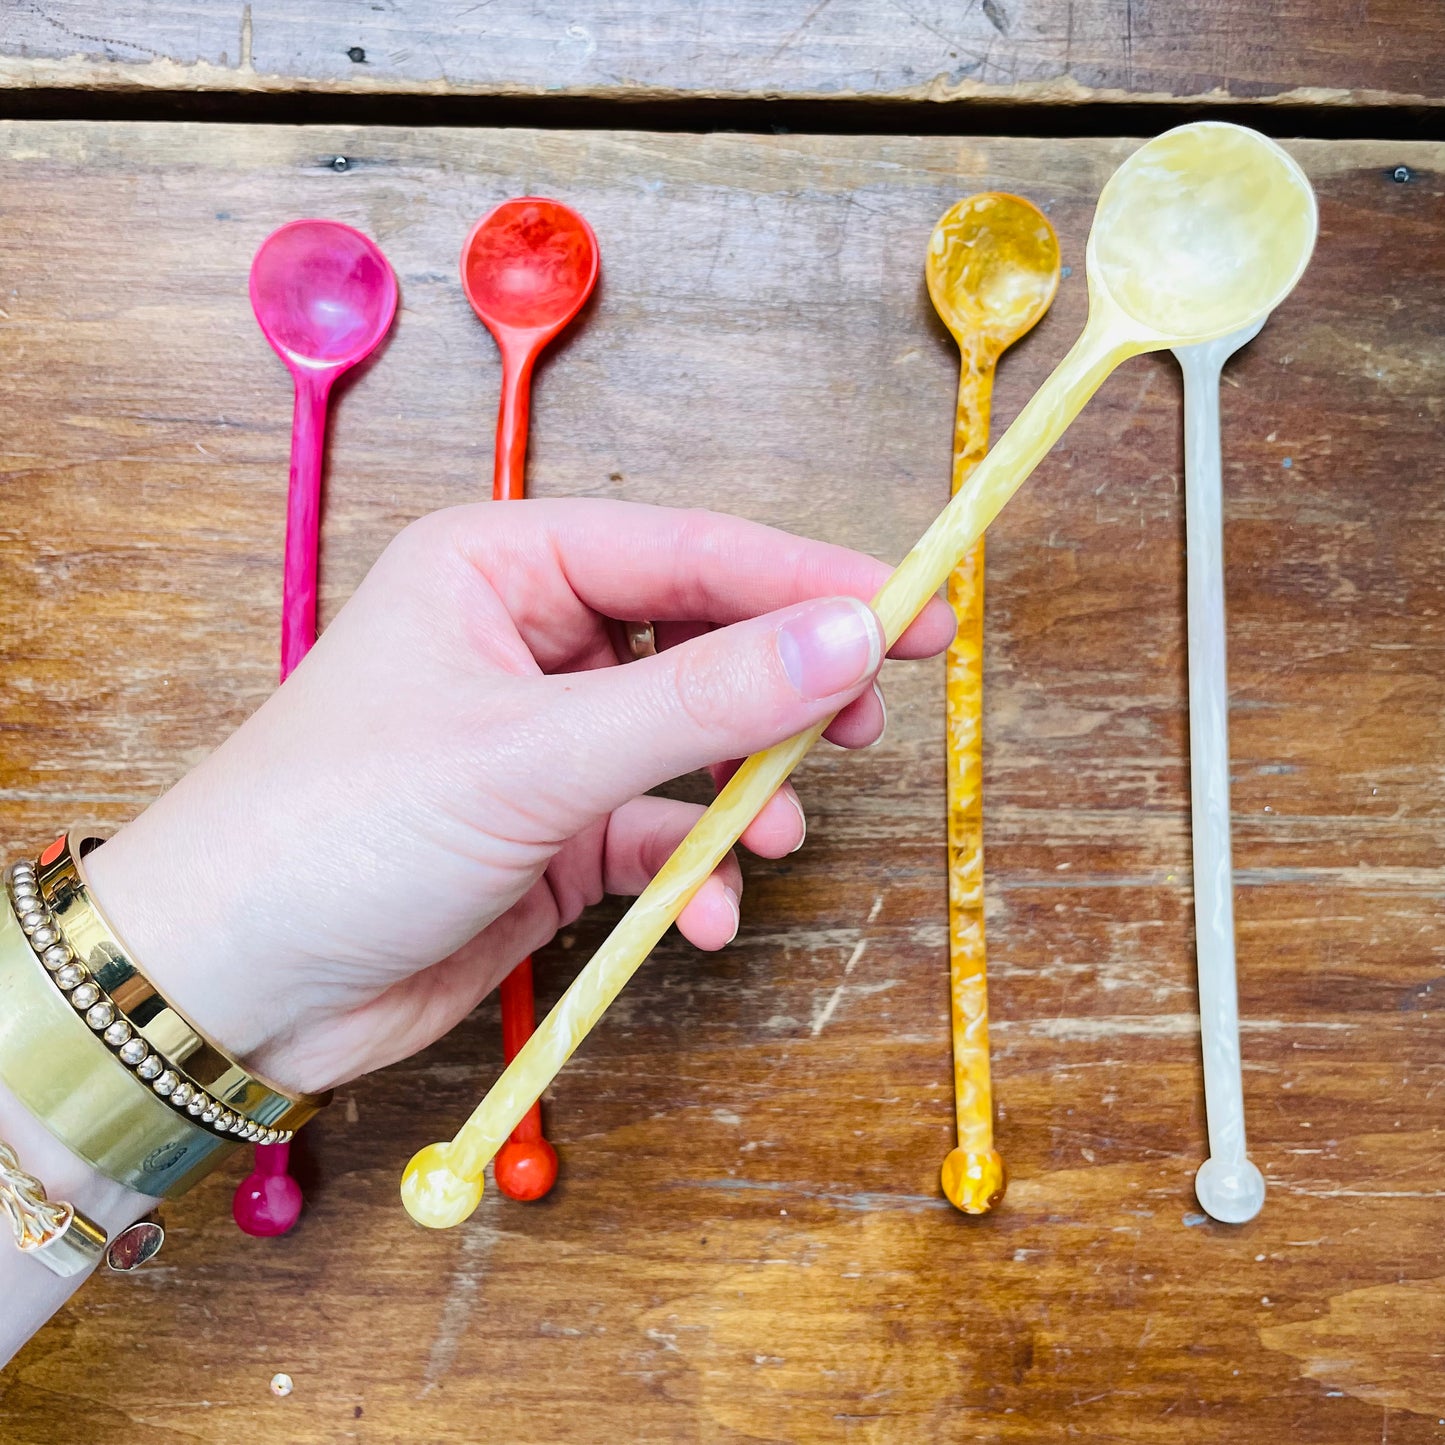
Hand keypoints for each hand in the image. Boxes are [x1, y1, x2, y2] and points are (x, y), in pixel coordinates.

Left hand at [84, 500, 952, 1094]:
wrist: (232, 987)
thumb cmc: (342, 829)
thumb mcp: (536, 754)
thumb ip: (703, 700)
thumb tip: (850, 637)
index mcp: (504, 566)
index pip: (690, 550)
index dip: (808, 580)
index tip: (917, 612)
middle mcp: (530, 639)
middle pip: (702, 638)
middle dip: (783, 689)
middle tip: (869, 723)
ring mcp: (544, 738)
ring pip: (689, 741)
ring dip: (739, 792)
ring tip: (772, 833)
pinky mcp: (552, 830)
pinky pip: (655, 830)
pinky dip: (690, 868)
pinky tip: (703, 913)